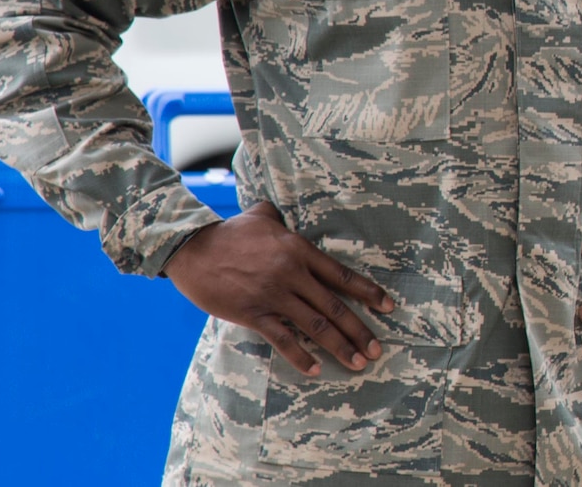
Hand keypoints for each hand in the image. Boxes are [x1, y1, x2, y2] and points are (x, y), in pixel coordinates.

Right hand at [164, 201, 393, 376]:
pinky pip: (283, 339)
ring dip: (340, 346)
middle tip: (378, 350)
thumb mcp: (262, 214)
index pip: (342, 276)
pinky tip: (315, 370)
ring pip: (315, 325)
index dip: (368, 293)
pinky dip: (301, 356)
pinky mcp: (253, 313)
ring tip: (358, 362)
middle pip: (335, 306)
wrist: (192, 249)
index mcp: (300, 250)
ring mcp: (274, 295)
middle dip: (359, 330)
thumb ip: (281, 216)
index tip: (389, 307)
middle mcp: (293, 274)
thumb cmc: (229, 231)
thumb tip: (284, 212)